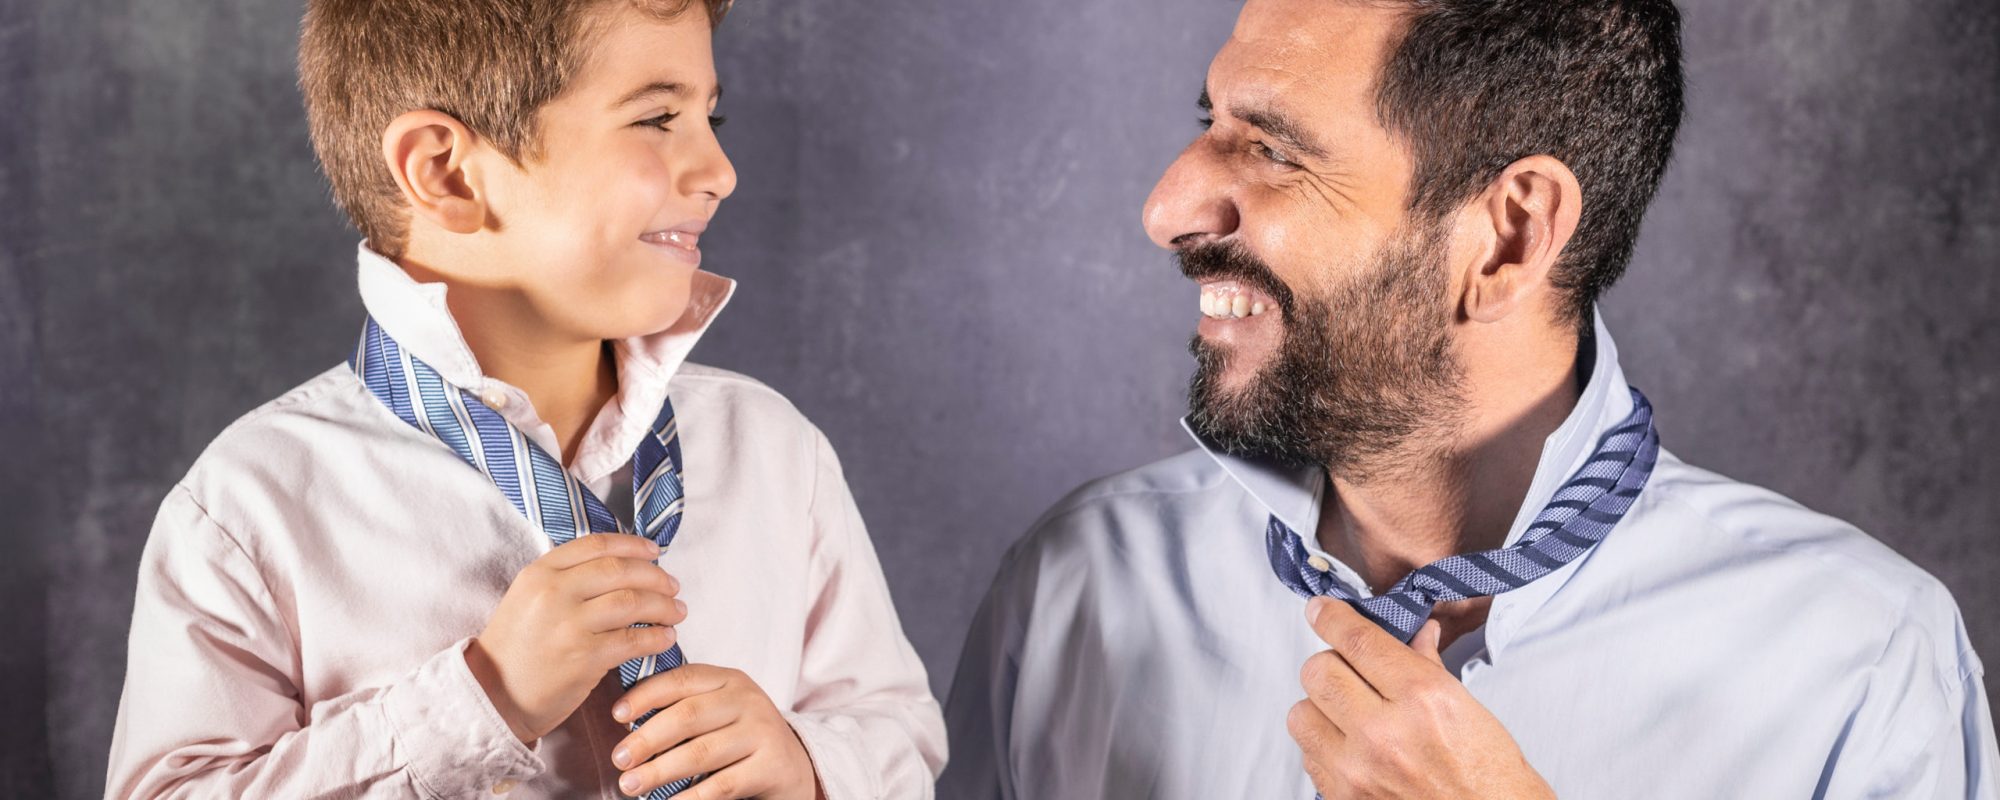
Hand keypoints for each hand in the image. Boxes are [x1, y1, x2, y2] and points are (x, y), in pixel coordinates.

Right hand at [465, 533, 686, 741]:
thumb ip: (566, 579)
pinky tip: (666, 638)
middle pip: (620, 570)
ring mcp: (568, 625)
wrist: (493, 697)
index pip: (596, 545)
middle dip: (656, 576)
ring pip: (632, 601)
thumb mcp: (527, 599)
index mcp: (539, 573)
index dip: (633, 545)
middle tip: (673, 587)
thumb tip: (621, 566)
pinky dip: (657, 637)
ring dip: (663, 606)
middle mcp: (553, 593)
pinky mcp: (583, 658)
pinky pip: (633, 640)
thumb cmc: (516, 650)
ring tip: (676, 612)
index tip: (655, 552)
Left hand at [609, 664, 821, 799]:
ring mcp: (763, 732)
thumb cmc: (741, 740)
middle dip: (648, 739)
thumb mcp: (718, 713)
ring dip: (660, 771)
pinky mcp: (772, 765)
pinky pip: (722, 785)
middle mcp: (748, 700)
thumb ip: (684, 709)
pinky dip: (689, 797)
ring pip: (701, 752)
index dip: (646, 695)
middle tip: (620, 759)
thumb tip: (627, 723)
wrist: (792, 767)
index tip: (617, 715)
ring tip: (632, 785)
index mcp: (729, 680)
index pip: (682, 679)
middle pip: (688, 715)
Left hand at [1288, 597, 1553, 798]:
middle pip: (1318, 672)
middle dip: (1330, 664)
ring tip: (1348, 713)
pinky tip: (1351, 748)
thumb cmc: (1491, 778)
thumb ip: (1428, 666)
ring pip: (1301, 713)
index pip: (1356, 639)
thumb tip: (1415, 632)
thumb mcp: (1469, 711)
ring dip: (1320, 707)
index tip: (1321, 610)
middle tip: (1348, 670)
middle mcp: (1385, 733)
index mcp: (1422, 698)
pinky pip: (1308, 755)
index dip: (1331, 616)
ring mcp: (1358, 771)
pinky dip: (1323, 746)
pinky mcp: (1343, 798)